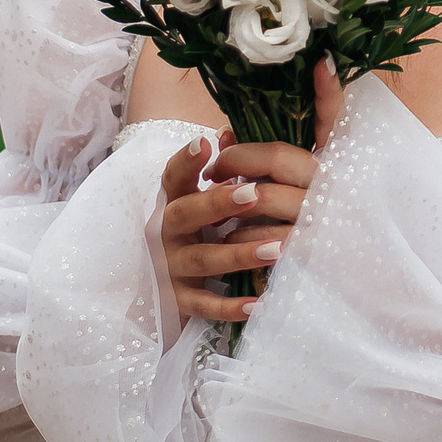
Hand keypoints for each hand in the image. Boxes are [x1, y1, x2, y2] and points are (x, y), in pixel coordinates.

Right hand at [143, 60, 346, 324]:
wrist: (166, 281)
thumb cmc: (199, 229)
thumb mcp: (201, 197)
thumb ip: (220, 167)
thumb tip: (229, 133)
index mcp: (174, 201)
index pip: (173, 176)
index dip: (186, 161)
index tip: (205, 144)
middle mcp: (168, 232)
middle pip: (186, 214)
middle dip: (219, 204)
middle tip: (254, 194)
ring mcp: (172, 266)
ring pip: (203, 260)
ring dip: (238, 255)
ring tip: (275, 249)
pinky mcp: (180, 300)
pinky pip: (204, 305)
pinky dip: (229, 307)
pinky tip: (257, 305)